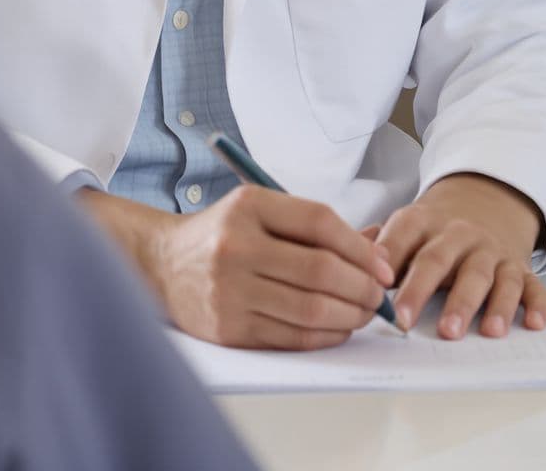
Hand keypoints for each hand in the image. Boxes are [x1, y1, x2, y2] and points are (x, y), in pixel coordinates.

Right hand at [81, 185, 393, 349]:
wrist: (162, 264)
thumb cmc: (222, 235)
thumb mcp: (261, 211)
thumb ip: (316, 227)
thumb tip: (377, 252)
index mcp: (248, 207)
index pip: (320, 222)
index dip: (361, 248)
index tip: (383, 266)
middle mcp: (236, 247)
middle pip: (321, 270)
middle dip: (363, 287)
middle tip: (379, 294)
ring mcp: (230, 291)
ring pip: (311, 308)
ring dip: (351, 315)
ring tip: (365, 312)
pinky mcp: (228, 329)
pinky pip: (292, 337)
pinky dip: (326, 335)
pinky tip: (338, 328)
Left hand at [372, 174, 545, 340]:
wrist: (487, 201)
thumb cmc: (435, 231)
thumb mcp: (406, 227)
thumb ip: (378, 246)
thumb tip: (344, 264)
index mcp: (425, 222)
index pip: (404, 237)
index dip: (388, 261)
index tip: (374, 289)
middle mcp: (460, 235)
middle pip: (441, 261)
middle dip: (424, 292)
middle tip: (409, 323)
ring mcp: (492, 252)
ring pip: (489, 276)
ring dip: (488, 304)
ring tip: (485, 332)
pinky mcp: (519, 267)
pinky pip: (531, 285)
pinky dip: (535, 304)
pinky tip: (532, 323)